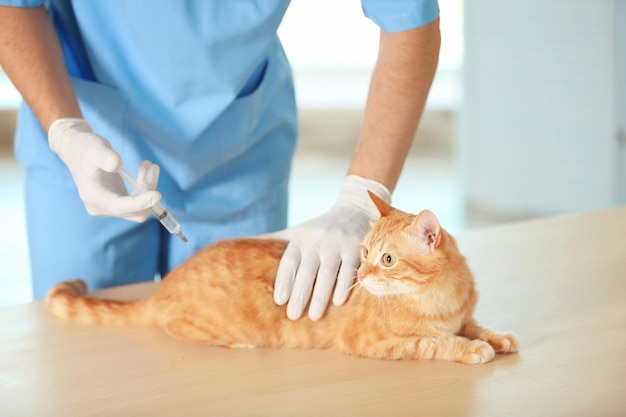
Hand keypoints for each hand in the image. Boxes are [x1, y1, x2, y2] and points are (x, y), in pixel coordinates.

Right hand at [48, 118, 160, 221]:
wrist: (77, 150)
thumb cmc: (86, 148)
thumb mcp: (96, 148)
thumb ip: (106, 157)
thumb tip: (117, 164)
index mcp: (93, 197)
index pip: (120, 207)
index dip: (140, 203)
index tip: (157, 195)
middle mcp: (101, 207)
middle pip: (133, 210)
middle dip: (147, 190)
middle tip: (151, 166)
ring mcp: (109, 207)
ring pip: (138, 208)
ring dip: (148, 188)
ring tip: (149, 165)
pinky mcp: (116, 202)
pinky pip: (137, 203)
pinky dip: (145, 188)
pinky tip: (146, 170)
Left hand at [272, 175, 390, 320]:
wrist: (355, 209)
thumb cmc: (320, 228)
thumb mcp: (297, 231)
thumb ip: (272, 240)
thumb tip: (236, 245)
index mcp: (301, 237)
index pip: (289, 260)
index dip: (284, 280)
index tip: (278, 301)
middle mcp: (318, 239)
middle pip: (307, 269)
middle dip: (299, 294)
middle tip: (292, 316)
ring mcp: (338, 243)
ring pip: (328, 272)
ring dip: (320, 295)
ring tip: (313, 316)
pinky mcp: (357, 247)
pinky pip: (349, 269)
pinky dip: (344, 286)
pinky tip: (338, 302)